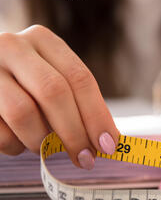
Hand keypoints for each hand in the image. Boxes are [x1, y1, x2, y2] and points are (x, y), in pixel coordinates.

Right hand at [0, 25, 118, 168]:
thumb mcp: (52, 81)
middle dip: (75, 132)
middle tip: (85, 159)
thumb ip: (78, 103)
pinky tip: (18, 143)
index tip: (109, 146)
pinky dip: (14, 146)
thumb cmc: (26, 89)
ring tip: (44, 149)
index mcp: (42, 40)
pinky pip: (0, 132)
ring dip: (41, 141)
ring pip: (24, 113)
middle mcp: (13, 47)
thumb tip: (110, 141)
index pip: (79, 78)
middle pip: (54, 92)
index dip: (97, 115)